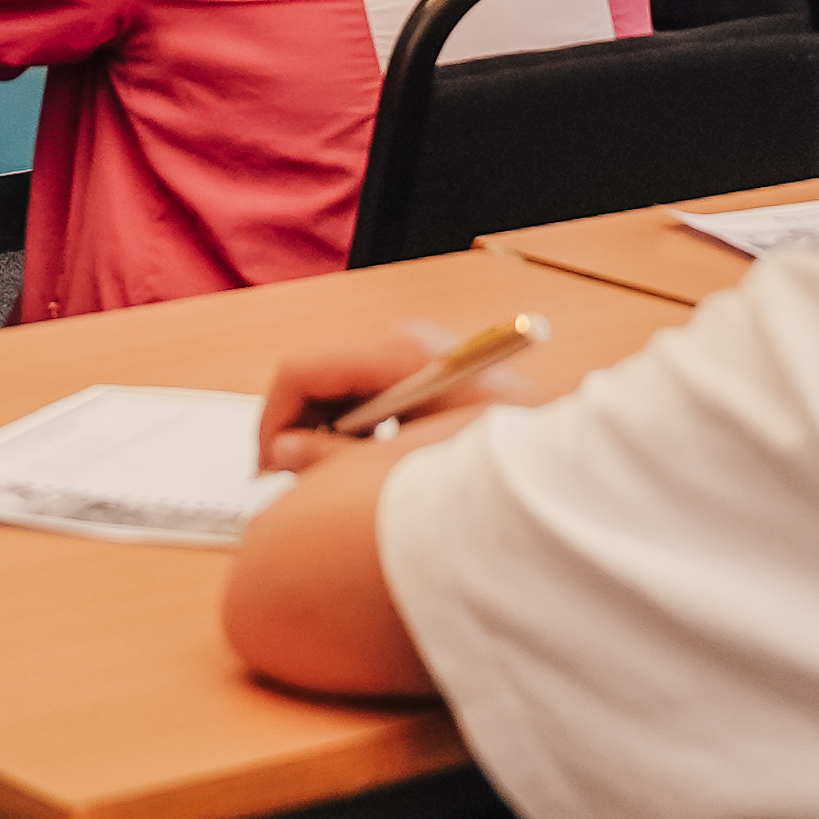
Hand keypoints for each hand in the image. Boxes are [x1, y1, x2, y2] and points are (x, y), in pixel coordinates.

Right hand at [251, 303, 528, 469]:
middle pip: (314, 375)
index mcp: (394, 352)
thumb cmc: (487, 454)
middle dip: (296, 428)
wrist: (552, 451)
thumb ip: (333, 459)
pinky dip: (353, 424)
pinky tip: (371, 461)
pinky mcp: (421, 365)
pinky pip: (364, 388)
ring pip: (335, 383)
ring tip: (334, 476)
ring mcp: (411, 349)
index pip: (299, 370)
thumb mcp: (401, 461)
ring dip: (324, 429)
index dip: (272, 420)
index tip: (267, 466)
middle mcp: (399, 339)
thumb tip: (282, 455)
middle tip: (295, 479)